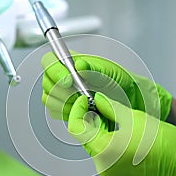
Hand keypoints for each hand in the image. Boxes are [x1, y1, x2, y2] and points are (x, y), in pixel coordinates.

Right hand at [41, 51, 171, 120]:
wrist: (129, 100)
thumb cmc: (121, 81)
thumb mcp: (111, 72)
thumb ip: (94, 69)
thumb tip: (79, 66)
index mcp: (71, 62)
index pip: (49, 61)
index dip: (54, 70)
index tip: (68, 80)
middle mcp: (64, 77)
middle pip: (47, 82)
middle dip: (62, 91)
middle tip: (81, 95)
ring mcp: (63, 94)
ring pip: (49, 99)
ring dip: (66, 103)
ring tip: (85, 103)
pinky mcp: (66, 109)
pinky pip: (56, 112)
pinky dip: (68, 114)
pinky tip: (83, 111)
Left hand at [68, 92, 175, 175]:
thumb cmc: (162, 142)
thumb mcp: (132, 116)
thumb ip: (109, 107)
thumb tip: (97, 100)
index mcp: (104, 150)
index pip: (76, 128)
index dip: (78, 111)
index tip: (85, 100)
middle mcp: (103, 166)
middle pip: (86, 138)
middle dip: (90, 120)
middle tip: (99, 105)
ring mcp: (110, 174)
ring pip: (96, 148)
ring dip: (100, 132)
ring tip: (112, 118)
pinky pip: (106, 158)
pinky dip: (108, 144)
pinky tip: (120, 133)